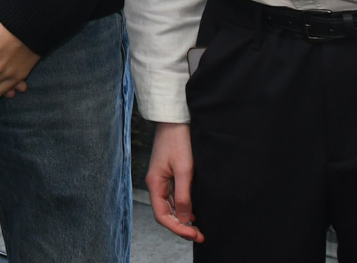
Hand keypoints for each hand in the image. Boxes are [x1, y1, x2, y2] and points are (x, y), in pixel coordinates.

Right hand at [145, 122, 202, 241]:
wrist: (175, 120)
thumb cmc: (179, 141)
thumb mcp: (184, 170)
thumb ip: (184, 196)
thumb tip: (185, 219)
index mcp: (155, 184)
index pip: (162, 215)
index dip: (177, 228)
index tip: (195, 234)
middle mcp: (156, 184)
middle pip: (165, 213)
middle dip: (181, 227)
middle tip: (200, 235)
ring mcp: (162, 180)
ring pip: (170, 207)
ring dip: (183, 219)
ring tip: (199, 228)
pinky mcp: (168, 175)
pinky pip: (174, 198)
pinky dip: (183, 208)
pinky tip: (194, 212)